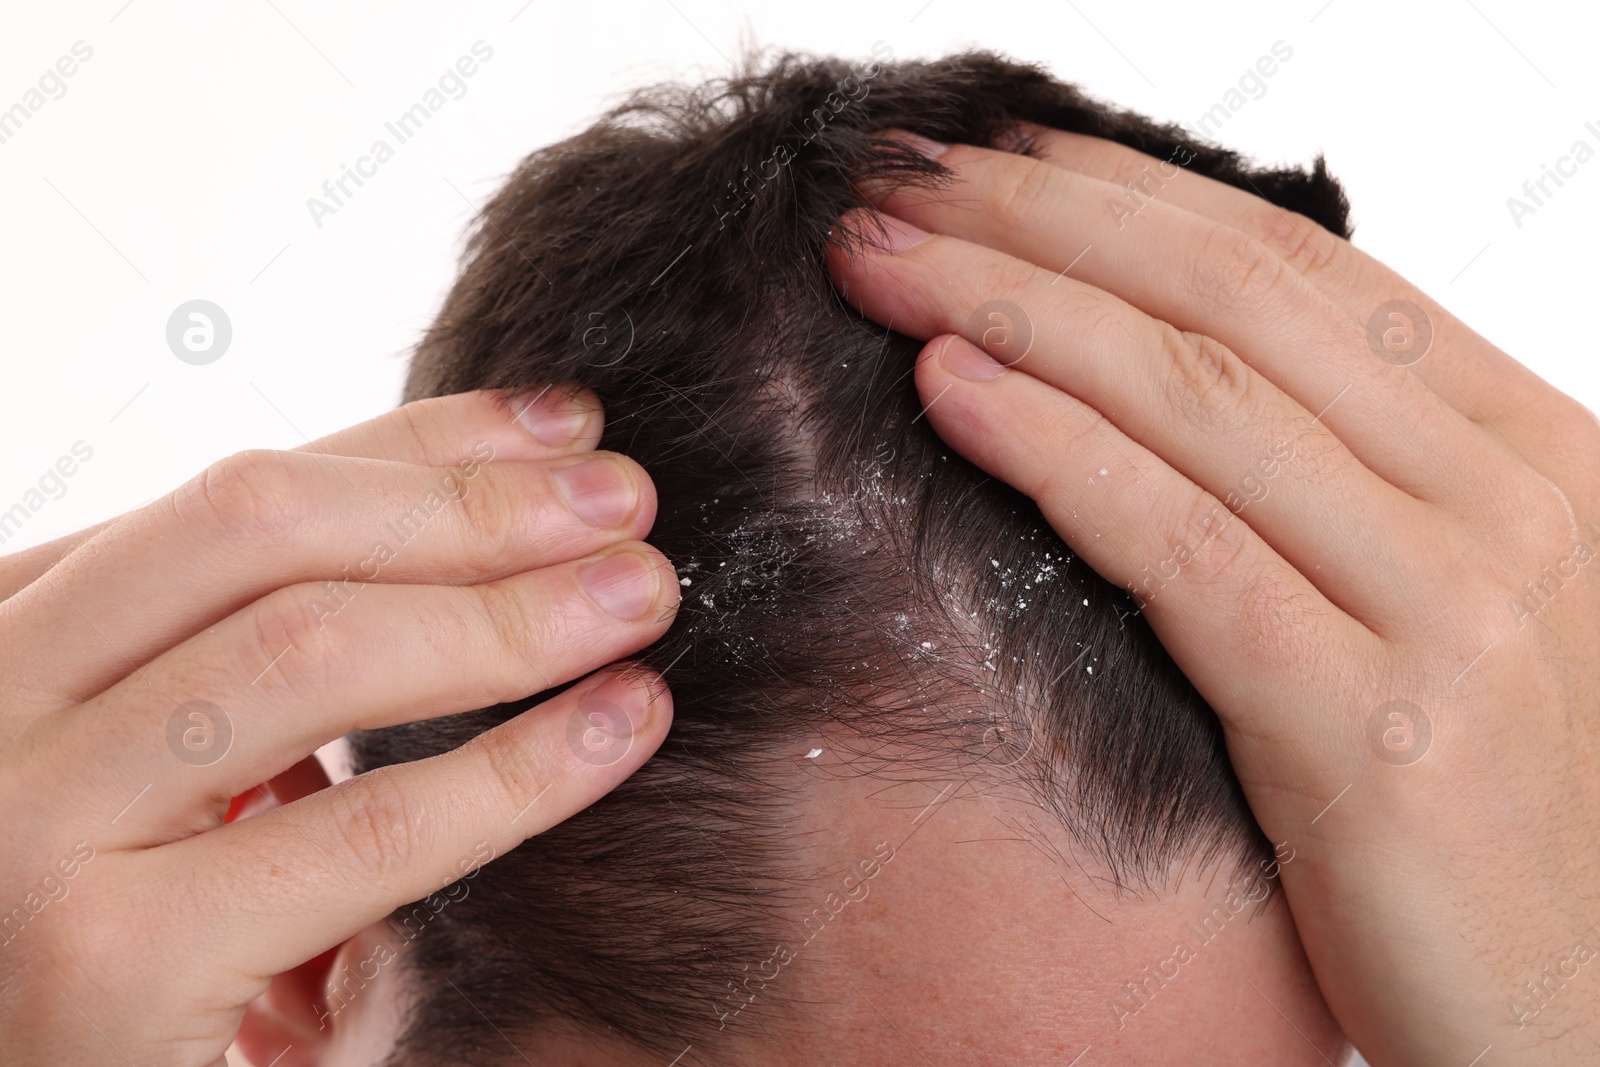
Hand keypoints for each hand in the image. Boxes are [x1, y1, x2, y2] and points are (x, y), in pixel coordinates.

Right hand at [0, 388, 678, 1066]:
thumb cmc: (119, 935)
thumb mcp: (166, 760)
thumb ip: (253, 650)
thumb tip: (482, 522)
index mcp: (11, 634)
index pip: (240, 494)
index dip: (421, 440)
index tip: (567, 426)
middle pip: (264, 531)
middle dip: (473, 506)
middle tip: (627, 502)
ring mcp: (29, 824)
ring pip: (311, 650)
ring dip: (512, 614)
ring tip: (641, 597)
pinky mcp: (109, 959)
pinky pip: (367, 826)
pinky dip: (520, 767)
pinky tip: (622, 723)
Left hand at [829, 125, 1599, 1063]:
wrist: (1575, 1013)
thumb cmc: (1485, 815)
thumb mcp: (1432, 608)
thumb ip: (1334, 484)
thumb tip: (1151, 364)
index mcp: (1532, 452)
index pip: (1303, 271)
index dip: (1129, 198)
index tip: (997, 165)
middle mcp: (1515, 505)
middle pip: (1236, 307)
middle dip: (1043, 226)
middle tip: (899, 186)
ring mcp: (1460, 611)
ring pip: (1199, 404)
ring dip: (1015, 310)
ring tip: (883, 264)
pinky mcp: (1381, 731)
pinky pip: (1184, 550)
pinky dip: (1053, 452)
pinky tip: (949, 389)